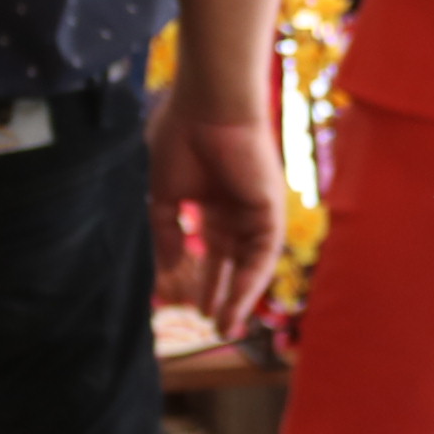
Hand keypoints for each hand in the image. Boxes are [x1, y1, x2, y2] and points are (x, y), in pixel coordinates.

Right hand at [148, 96, 286, 339]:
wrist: (207, 105)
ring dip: (238, 296)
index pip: (210, 247)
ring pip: (250, 263)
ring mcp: (255, 209)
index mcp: (212, 199)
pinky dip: (250, 282)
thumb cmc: (180, 138)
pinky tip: (235, 306)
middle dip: (221, 292)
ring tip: (224, 328)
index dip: (201, 276)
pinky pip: (262, 255)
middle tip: (212, 324)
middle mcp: (237, 207)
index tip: (191, 305)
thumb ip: (166, 233)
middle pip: (231, 260)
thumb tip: (165, 270)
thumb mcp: (163, 195)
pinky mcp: (270, 210)